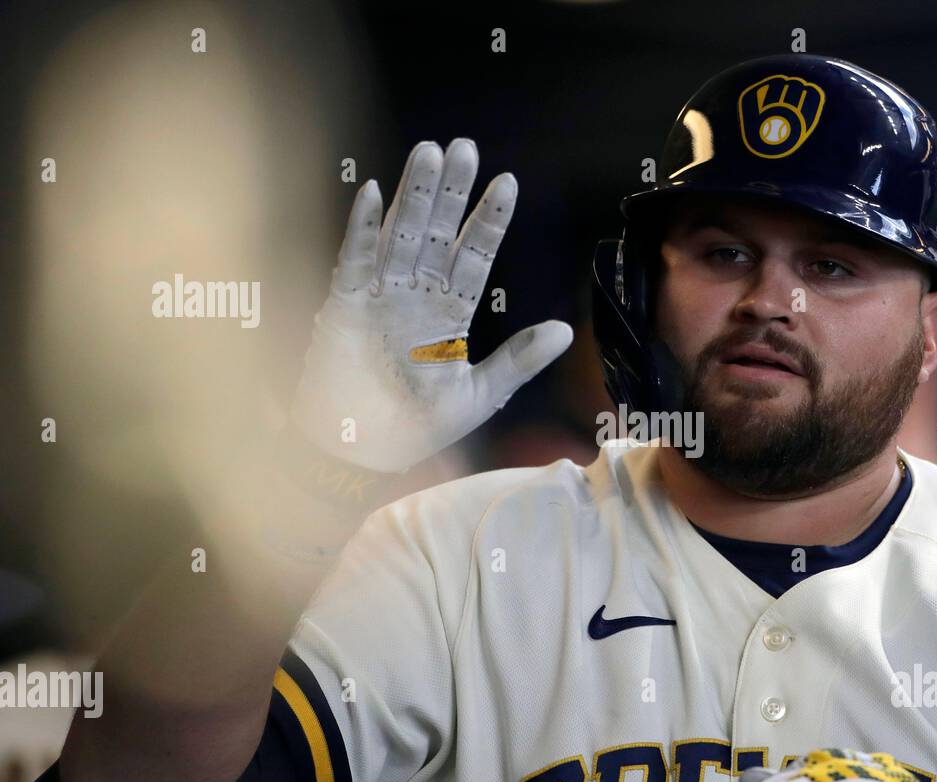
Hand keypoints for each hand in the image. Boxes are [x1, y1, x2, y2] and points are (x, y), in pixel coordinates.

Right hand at [290, 138, 572, 472]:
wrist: (361, 454)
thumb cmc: (415, 426)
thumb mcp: (478, 394)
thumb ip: (518, 361)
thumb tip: (564, 330)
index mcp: (447, 314)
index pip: (473, 258)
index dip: (489, 221)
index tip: (507, 182)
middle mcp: (414, 296)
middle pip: (437, 234)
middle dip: (451, 192)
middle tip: (465, 147)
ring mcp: (380, 298)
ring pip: (400, 236)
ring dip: (414, 197)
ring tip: (429, 153)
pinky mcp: (345, 307)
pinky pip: (355, 261)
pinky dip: (363, 229)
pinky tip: (374, 193)